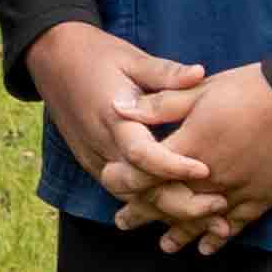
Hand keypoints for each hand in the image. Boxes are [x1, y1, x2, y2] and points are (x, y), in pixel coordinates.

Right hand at [19, 20, 200, 216]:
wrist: (51, 59)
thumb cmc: (96, 55)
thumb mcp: (131, 57)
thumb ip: (165, 72)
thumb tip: (200, 72)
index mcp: (111, 116)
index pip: (141, 153)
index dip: (173, 166)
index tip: (206, 169)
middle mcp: (100, 144)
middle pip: (138, 189)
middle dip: (179, 203)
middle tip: (220, 206)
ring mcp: (93, 158)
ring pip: (131, 198)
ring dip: (169, 211)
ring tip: (210, 217)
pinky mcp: (92, 164)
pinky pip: (124, 193)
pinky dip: (152, 203)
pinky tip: (183, 210)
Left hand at [121, 55, 271, 248]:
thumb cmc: (254, 89)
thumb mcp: (202, 89)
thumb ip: (160, 105)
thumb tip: (118, 108)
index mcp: (190, 147)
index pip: (146, 172)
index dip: (125, 180)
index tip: (110, 182)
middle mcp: (209, 176)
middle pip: (167, 202)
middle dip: (143, 213)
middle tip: (123, 222)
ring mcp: (237, 191)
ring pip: (199, 220)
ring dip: (177, 234)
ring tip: (163, 245)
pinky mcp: (262, 198)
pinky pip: (235, 226)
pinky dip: (218, 239)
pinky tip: (206, 248)